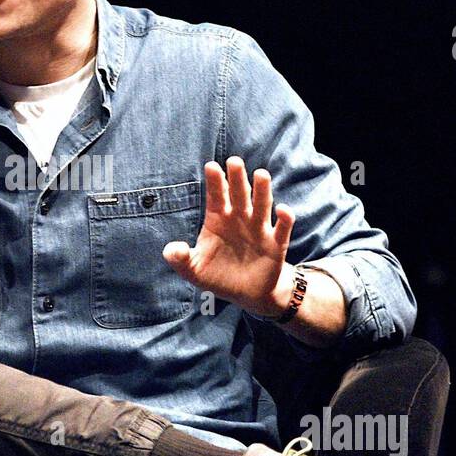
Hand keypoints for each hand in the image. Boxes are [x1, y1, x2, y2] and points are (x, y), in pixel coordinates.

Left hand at [162, 156, 296, 317]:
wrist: (246, 293)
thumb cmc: (217, 275)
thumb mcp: (194, 271)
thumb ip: (180, 260)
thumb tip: (171, 250)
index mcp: (218, 219)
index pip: (215, 197)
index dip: (214, 182)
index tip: (211, 166)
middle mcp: (239, 218)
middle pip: (238, 194)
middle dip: (236, 178)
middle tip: (234, 161)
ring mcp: (258, 228)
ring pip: (261, 205)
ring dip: (262, 190)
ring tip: (261, 174)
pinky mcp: (276, 243)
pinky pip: (282, 227)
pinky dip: (285, 218)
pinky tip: (282, 210)